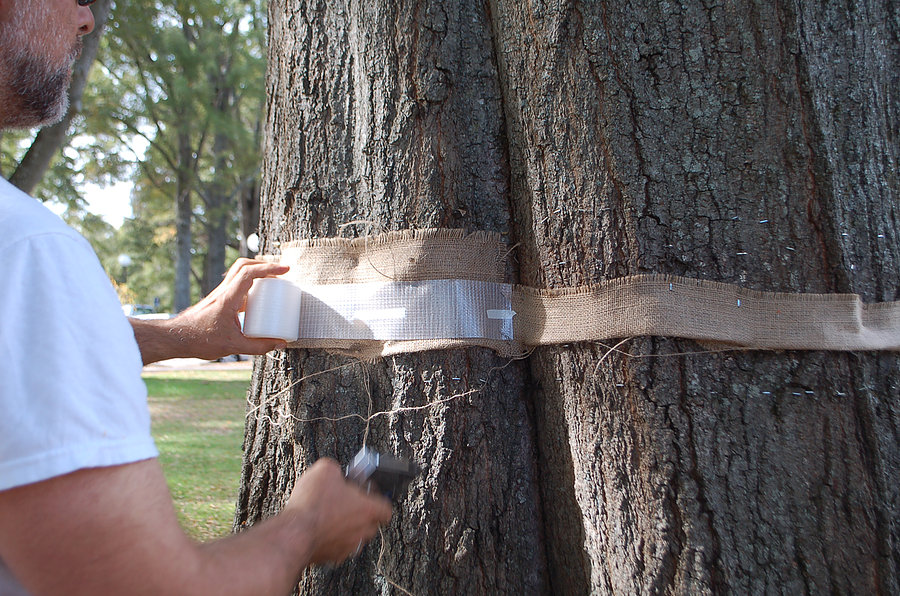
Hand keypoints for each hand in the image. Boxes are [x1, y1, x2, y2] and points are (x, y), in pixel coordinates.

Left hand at [174, 258, 290, 359]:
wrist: (176, 338)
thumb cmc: (199, 340)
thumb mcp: (233, 346)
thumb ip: (259, 346)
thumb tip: (280, 344)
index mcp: (228, 298)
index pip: (249, 273)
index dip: (269, 268)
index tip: (285, 270)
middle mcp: (223, 291)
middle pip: (244, 265)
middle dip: (264, 265)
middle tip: (281, 272)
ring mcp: (220, 294)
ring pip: (239, 273)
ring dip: (257, 273)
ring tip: (273, 283)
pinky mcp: (219, 300)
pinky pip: (237, 286)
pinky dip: (250, 286)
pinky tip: (258, 301)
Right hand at [286, 458, 392, 563]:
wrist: (293, 533)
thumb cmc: (313, 505)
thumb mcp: (326, 469)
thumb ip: (336, 469)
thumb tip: (333, 470)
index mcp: (368, 510)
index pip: (386, 509)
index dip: (378, 498)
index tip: (368, 492)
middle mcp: (361, 531)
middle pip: (371, 523)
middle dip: (361, 512)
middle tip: (346, 500)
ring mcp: (346, 547)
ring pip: (354, 537)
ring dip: (346, 526)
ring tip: (330, 514)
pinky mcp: (329, 557)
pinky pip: (337, 546)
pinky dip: (331, 538)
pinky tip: (319, 527)